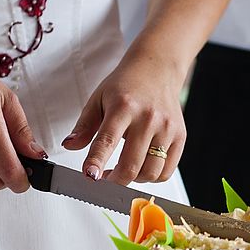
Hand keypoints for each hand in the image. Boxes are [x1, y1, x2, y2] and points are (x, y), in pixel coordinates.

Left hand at [62, 50, 185, 184]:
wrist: (158, 69)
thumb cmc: (127, 85)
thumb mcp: (98, 99)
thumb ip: (84, 125)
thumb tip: (70, 145)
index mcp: (124, 106)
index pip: (107, 140)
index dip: (97, 161)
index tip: (90, 176)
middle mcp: (148, 118)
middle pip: (131, 165)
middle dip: (114, 180)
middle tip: (105, 177)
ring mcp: (167, 129)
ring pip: (150, 173)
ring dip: (133, 180)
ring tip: (124, 169)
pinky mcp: (180, 137)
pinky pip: (166, 171)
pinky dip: (152, 177)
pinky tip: (141, 167)